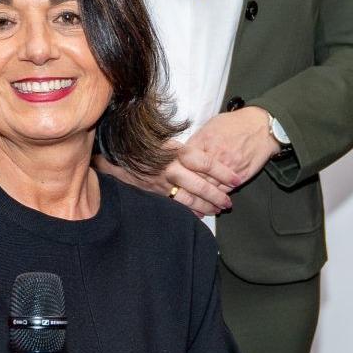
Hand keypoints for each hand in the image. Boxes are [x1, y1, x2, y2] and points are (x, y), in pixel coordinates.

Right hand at [97, 151, 232, 218]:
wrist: (115, 150)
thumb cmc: (144, 140)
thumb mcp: (166, 137)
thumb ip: (186, 148)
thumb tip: (209, 152)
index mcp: (177, 151)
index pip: (206, 163)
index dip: (223, 172)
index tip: (237, 179)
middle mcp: (171, 168)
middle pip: (201, 184)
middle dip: (217, 195)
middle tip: (229, 203)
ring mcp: (162, 182)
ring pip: (188, 197)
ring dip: (205, 206)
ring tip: (218, 210)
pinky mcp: (154, 191)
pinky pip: (174, 204)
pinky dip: (188, 210)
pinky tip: (198, 215)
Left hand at [174, 107, 282, 195]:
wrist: (262, 127)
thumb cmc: (234, 124)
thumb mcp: (210, 126)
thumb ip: (195, 142)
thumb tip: (181, 155)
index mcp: (204, 141)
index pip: (185, 162)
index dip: (178, 171)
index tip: (174, 177)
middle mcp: (216, 155)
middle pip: (195, 178)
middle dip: (187, 188)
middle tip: (181, 194)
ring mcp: (229, 167)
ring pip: (209, 188)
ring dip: (201, 197)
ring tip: (195, 203)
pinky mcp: (240, 177)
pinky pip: (225, 192)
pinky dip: (217, 198)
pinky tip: (211, 202)